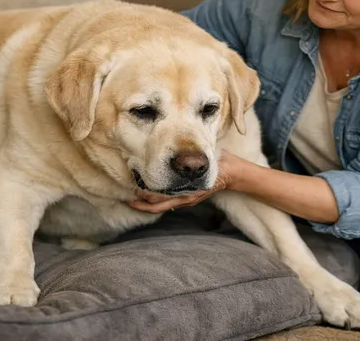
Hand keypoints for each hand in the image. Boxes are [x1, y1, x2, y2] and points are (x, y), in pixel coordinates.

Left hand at [126, 150, 243, 213]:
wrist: (232, 173)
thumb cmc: (218, 162)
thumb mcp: (205, 157)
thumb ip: (192, 156)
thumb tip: (176, 152)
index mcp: (188, 190)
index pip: (162, 197)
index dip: (146, 195)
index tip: (133, 189)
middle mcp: (185, 197)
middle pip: (158, 205)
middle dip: (141, 202)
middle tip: (127, 197)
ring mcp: (186, 200)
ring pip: (161, 207)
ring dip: (146, 204)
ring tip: (132, 199)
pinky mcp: (187, 199)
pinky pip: (168, 204)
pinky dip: (156, 203)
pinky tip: (147, 197)